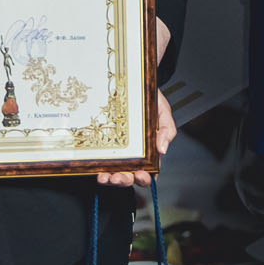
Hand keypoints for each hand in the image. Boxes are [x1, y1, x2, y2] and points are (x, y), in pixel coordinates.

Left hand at [100, 19, 177, 186]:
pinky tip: (96, 168)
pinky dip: (98, 168)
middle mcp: (133, 155)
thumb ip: (167, 131)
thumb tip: (163, 149)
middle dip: (124, 181)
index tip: (141, 175)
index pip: (148, 172)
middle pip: (129, 176)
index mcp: (149, 151)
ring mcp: (118, 152)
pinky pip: (101, 161)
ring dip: (110, 179)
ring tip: (105, 177)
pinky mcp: (104, 146)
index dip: (144, 178)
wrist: (134, 83)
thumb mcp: (163, 113)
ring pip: (114, 173)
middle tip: (118, 177)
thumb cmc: (151, 101)